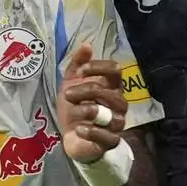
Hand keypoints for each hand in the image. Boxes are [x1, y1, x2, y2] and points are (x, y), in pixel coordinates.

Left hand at [56, 43, 128, 163]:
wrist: (73, 137)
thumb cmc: (75, 107)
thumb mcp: (71, 83)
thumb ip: (78, 64)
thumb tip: (86, 45)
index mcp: (111, 86)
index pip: (115, 70)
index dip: (99, 67)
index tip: (82, 71)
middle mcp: (118, 103)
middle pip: (110, 92)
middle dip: (87, 90)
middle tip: (67, 95)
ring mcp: (117, 122)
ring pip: (111, 114)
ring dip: (88, 111)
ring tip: (74, 112)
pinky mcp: (111, 141)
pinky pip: (108, 136)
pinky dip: (91, 132)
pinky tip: (78, 129)